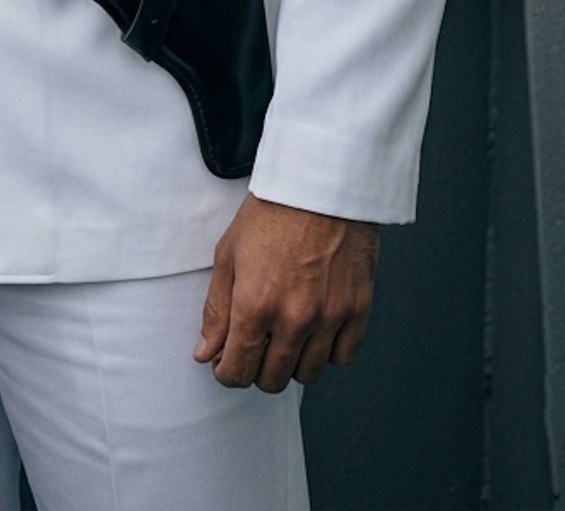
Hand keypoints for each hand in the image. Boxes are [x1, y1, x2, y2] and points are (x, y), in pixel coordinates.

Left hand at [193, 194, 377, 392]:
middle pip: (273, 379)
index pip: (238, 372)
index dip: (227, 372)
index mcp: (255, 305)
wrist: (319, 185)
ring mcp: (329, 317)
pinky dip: (328, 352)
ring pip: (308, 374)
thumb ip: (217, 310)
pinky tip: (316, 331)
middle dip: (256, 369)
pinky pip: (343, 357)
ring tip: (285, 336)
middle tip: (255, 345)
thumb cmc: (272, 213)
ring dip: (292, 363)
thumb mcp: (228, 255)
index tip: (227, 362)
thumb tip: (206, 353)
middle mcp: (294, 319)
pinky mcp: (358, 310)